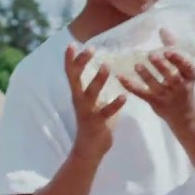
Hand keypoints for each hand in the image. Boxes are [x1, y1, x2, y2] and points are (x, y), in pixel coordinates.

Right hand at [64, 44, 126, 160]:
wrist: (88, 150)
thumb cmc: (94, 122)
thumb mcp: (93, 102)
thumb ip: (98, 88)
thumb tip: (107, 70)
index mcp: (78, 94)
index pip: (71, 73)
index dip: (71, 59)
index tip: (73, 43)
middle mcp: (80, 101)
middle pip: (76, 79)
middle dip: (81, 63)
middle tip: (90, 49)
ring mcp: (88, 112)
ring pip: (91, 93)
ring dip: (98, 80)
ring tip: (106, 66)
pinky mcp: (98, 123)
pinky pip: (107, 112)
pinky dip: (115, 104)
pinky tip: (124, 97)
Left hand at [118, 28, 194, 123]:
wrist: (184, 114)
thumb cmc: (183, 84)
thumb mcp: (183, 68)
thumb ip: (173, 47)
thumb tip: (162, 29)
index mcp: (189, 75)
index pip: (187, 67)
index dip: (178, 59)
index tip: (168, 51)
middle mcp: (180, 86)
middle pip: (171, 76)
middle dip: (162, 66)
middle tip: (151, 55)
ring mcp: (167, 95)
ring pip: (156, 85)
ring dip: (146, 75)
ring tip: (137, 65)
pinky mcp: (155, 102)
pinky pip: (141, 93)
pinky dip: (130, 85)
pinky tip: (120, 77)